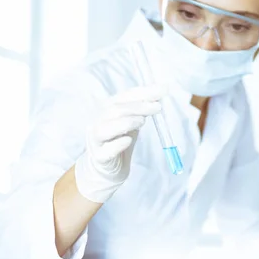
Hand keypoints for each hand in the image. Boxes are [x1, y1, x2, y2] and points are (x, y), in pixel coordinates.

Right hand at [75, 86, 165, 202]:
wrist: (109, 168)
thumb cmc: (120, 141)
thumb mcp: (133, 122)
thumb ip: (143, 110)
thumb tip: (160, 95)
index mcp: (107, 110)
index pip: (124, 96)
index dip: (143, 92)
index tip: (162, 90)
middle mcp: (98, 122)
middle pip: (114, 110)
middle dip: (138, 106)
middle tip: (157, 108)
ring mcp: (96, 141)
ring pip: (104, 128)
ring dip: (125, 122)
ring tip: (142, 122)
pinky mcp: (99, 158)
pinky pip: (106, 150)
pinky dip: (118, 144)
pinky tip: (128, 141)